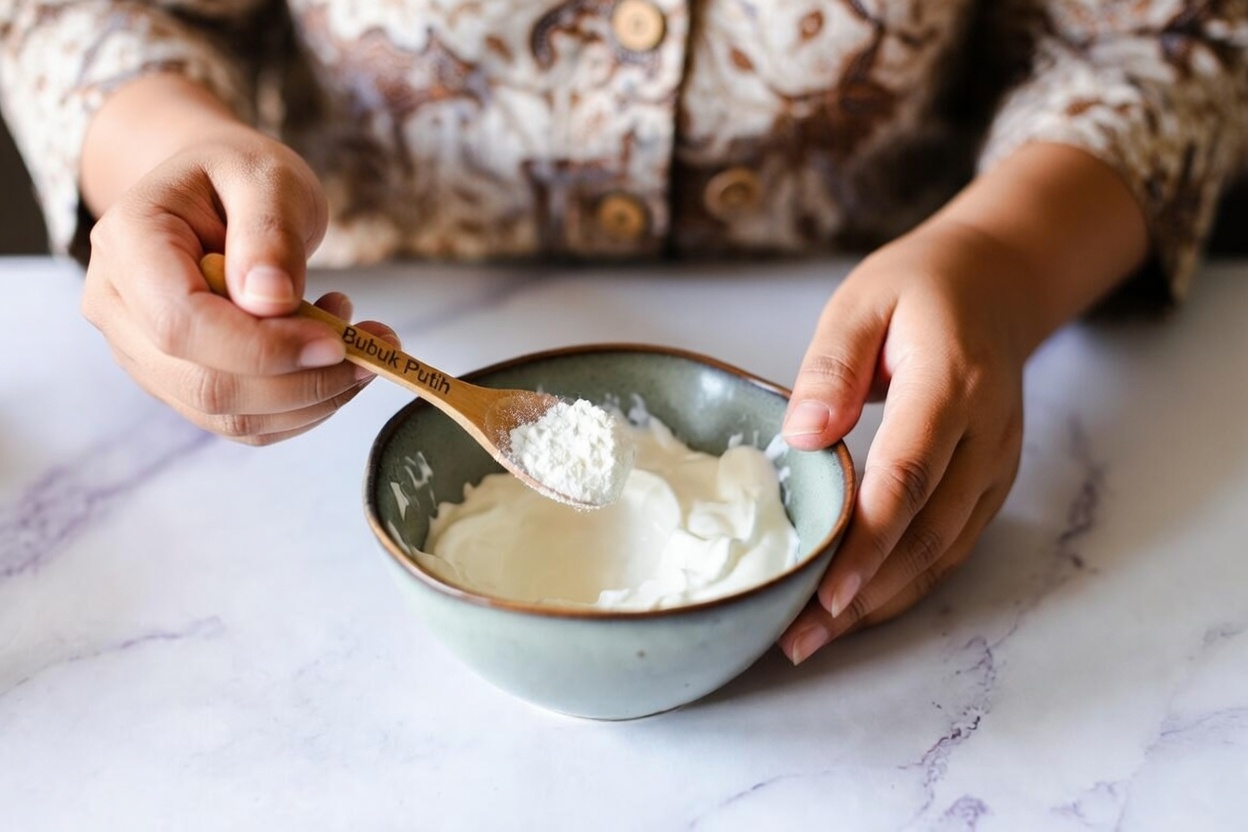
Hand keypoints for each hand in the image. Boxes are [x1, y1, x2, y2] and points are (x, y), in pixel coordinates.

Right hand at [82, 125, 395, 443]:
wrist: (219, 194)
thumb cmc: (241, 176)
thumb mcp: (266, 177)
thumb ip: (269, 232)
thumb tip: (271, 301)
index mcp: (128, 243)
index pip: (182, 323)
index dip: (263, 348)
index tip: (336, 341)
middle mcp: (119, 308)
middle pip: (205, 384)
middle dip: (302, 383)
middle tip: (372, 350)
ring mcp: (142, 354)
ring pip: (227, 415)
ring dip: (311, 399)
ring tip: (359, 345)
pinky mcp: (178, 383)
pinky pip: (241, 422)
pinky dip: (302, 407)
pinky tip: (332, 361)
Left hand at [777, 221, 1032, 662]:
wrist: (997, 284)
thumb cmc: (918, 289)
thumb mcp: (862, 301)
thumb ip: (831, 367)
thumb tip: (803, 437)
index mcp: (951, 384)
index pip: (909, 475)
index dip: (868, 541)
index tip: (823, 591)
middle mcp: (986, 436)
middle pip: (927, 533)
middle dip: (864, 595)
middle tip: (798, 639)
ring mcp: (997, 465)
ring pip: (943, 553)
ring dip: (882, 603)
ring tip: (815, 639)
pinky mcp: (992, 483)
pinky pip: (951, 546)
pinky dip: (905, 585)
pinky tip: (858, 609)